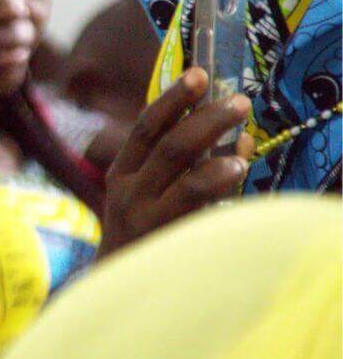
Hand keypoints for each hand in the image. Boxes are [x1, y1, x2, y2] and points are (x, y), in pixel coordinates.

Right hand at [99, 67, 249, 256]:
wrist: (116, 285)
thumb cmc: (143, 232)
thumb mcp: (146, 193)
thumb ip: (183, 164)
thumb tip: (240, 138)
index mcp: (123, 171)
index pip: (146, 127)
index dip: (173, 99)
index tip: (199, 73)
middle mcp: (129, 191)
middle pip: (169, 146)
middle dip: (205, 119)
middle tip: (239, 101)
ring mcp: (146, 216)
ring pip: (184, 176)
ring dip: (216, 152)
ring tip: (243, 137)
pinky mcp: (166, 238)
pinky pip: (197, 205)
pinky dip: (220, 183)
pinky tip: (238, 169)